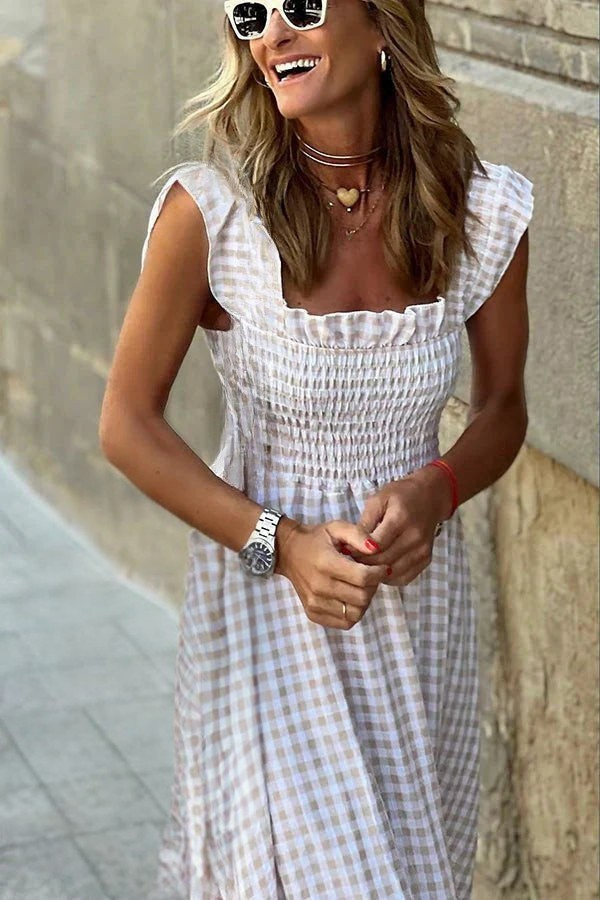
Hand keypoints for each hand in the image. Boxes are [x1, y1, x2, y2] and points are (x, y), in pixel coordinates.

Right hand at [275, 518, 388, 630]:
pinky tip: (350, 598)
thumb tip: (376, 549)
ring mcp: (314, 603)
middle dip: (373, 586)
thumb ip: (358, 534)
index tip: (381, 567)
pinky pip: (344, 623)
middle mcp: (319, 586)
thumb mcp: (336, 527)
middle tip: (371, 576)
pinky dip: (353, 613)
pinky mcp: (313, 613)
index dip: (379, 573)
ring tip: (361, 588)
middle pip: (362, 597)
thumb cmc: (316, 539)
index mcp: (326, 563)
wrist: (288, 552)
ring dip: (364, 601)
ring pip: (355, 613)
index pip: (363, 577)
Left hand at [342, 468, 448, 586]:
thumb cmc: (400, 496)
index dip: (358, 550)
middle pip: (383, 561)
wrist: (429, 498)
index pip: (375, 545)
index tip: (348, 548)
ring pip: (393, 572)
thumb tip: (352, 545)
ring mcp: (422, 550)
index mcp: (400, 518)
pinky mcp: (426, 559)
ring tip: (365, 563)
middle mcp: (414, 537)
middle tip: (352, 558)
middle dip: (364, 563)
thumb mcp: (378, 500)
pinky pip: (404, 577)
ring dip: (375, 572)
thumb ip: (365, 522)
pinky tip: (380, 567)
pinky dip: (389, 577)